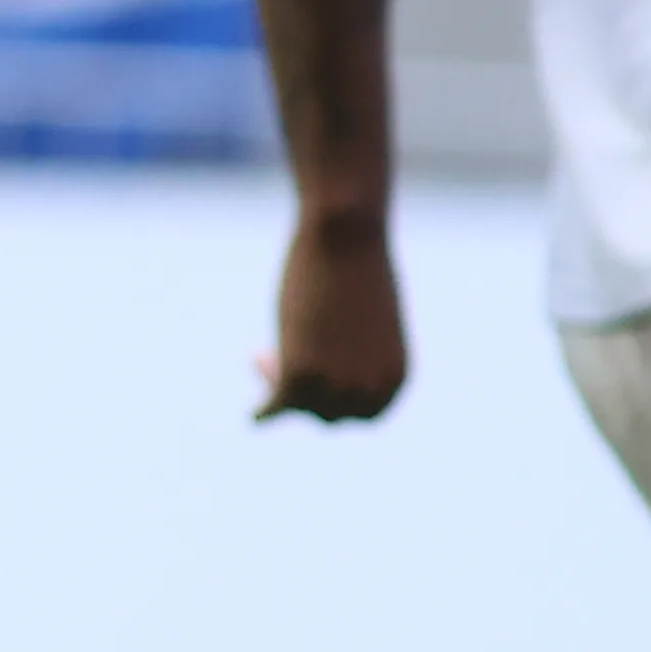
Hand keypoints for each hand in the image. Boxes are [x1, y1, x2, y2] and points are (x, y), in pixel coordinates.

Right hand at [256, 209, 405, 421]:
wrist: (345, 235)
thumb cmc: (358, 263)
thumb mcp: (364, 318)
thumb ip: (353, 352)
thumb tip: (328, 372)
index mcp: (395, 376)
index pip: (366, 413)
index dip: (339, 401)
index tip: (317, 383)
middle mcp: (369, 389)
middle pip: (329, 414)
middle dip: (305, 395)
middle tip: (277, 359)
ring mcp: (334, 385)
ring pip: (299, 407)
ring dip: (278, 388)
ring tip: (260, 356)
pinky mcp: (298, 375)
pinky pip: (275, 406)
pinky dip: (263, 413)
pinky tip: (255, 416)